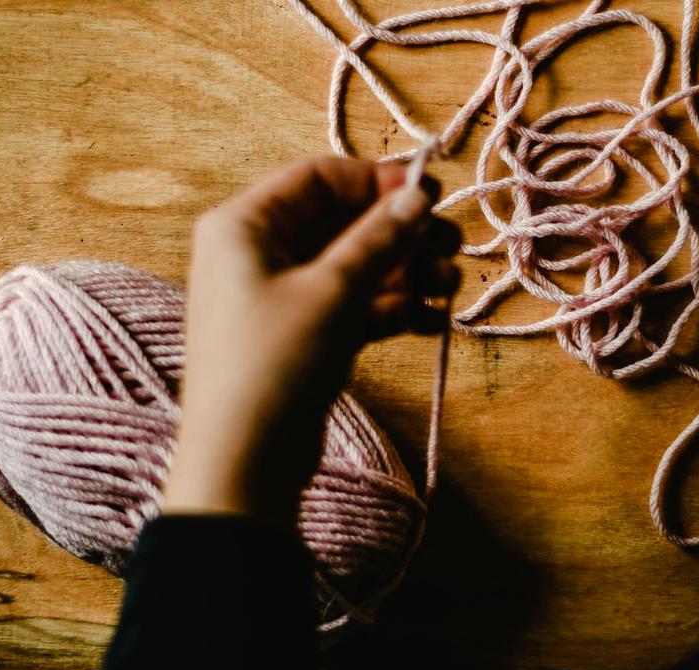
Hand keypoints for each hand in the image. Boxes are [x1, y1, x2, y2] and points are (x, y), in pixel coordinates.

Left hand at [163, 157, 460, 526]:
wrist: (245, 463)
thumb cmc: (275, 361)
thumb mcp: (333, 291)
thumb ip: (379, 238)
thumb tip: (419, 195)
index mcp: (246, 225)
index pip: (320, 178)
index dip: (378, 183)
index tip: (431, 197)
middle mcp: (260, 253)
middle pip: (344, 223)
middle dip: (402, 236)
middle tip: (452, 249)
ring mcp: (283, 297)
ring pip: (356, 267)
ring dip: (406, 274)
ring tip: (449, 290)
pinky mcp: (304, 335)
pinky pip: (354, 306)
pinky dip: (391, 310)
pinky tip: (431, 323)